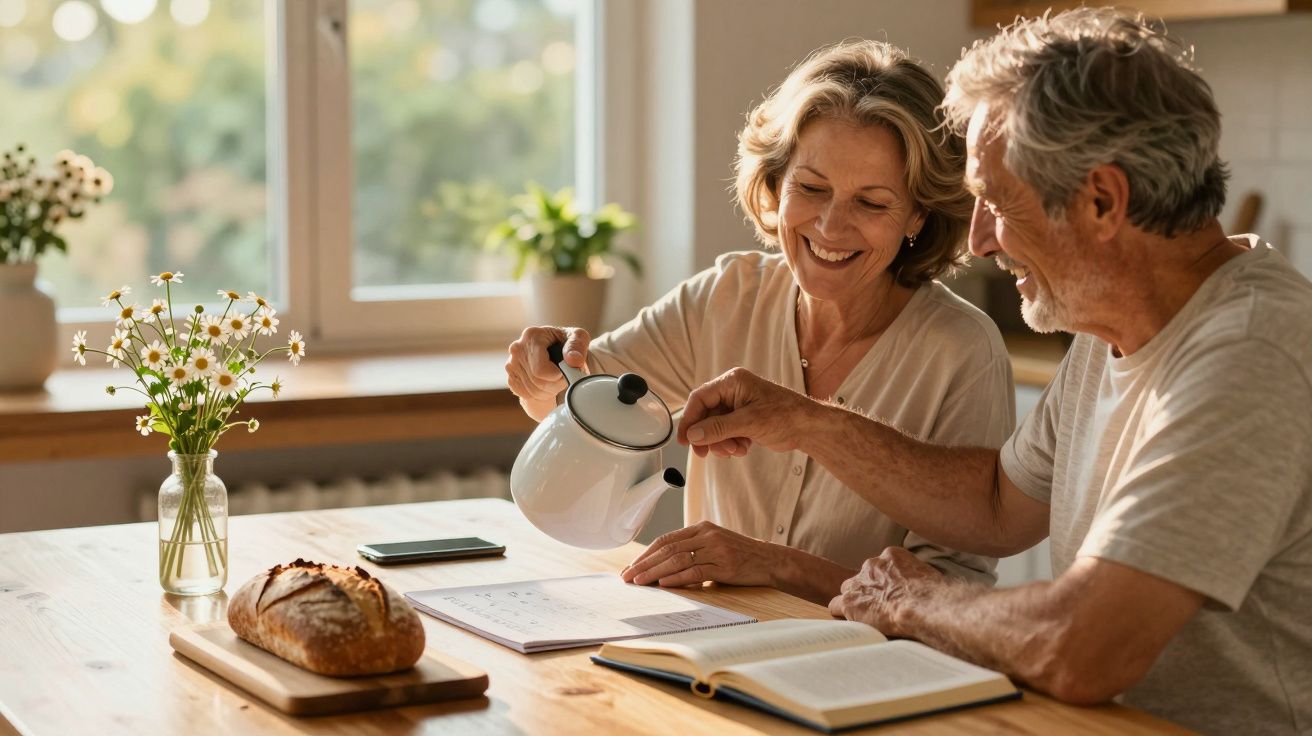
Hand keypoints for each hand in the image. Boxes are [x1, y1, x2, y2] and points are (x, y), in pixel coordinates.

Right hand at [505, 326, 590, 421]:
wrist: (556, 351)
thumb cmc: (567, 343)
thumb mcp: (578, 337)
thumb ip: (577, 345)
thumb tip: (573, 360)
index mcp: (531, 336)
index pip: (541, 370)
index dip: (558, 377)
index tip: (568, 372)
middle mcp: (517, 349)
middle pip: (537, 382)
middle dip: (556, 385)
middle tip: (565, 378)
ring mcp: (511, 364)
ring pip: (532, 391)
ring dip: (550, 391)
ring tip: (557, 380)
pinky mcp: (511, 377)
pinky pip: (526, 395)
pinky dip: (540, 395)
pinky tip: (547, 384)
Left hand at [620, 521, 778, 588]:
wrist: (769, 560)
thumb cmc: (739, 555)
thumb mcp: (714, 545)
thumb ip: (691, 549)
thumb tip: (661, 565)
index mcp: (701, 528)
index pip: (666, 539)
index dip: (646, 554)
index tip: (631, 567)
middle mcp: (706, 535)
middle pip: (667, 549)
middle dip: (644, 564)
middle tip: (628, 576)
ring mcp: (716, 549)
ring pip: (677, 559)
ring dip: (655, 572)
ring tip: (639, 582)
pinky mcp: (724, 565)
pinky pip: (695, 571)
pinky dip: (677, 578)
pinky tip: (664, 583)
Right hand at [677, 367, 815, 457]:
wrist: (809, 427)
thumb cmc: (785, 416)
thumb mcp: (748, 422)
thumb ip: (718, 428)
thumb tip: (693, 435)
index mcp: (733, 382)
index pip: (700, 398)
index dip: (690, 419)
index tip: (684, 440)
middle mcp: (733, 391)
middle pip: (706, 415)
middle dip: (708, 435)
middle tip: (705, 454)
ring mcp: (739, 406)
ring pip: (715, 427)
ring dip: (721, 442)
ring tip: (735, 450)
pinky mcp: (744, 419)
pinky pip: (727, 432)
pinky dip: (731, 443)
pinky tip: (744, 448)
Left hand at [827, 547, 940, 636]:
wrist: (923, 605)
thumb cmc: (934, 596)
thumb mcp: (929, 577)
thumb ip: (917, 578)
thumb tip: (922, 590)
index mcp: (892, 555)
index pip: (881, 568)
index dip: (885, 583)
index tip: (892, 594)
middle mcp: (872, 564)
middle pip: (863, 578)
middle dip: (870, 591)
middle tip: (881, 608)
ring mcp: (858, 582)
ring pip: (849, 591)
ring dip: (856, 602)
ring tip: (868, 618)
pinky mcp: (850, 601)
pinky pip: (836, 606)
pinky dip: (843, 615)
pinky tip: (852, 625)